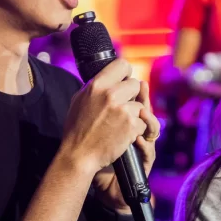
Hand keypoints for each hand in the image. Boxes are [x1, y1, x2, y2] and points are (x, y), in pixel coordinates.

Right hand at [61, 59, 148, 177]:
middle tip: (123, 107)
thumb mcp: (79, 100)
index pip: (122, 65)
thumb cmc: (77, 129)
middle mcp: (110, 94)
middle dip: (132, 96)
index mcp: (97, 85)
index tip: (124, 82)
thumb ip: (95, 86)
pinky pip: (142, 122)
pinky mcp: (131, 125)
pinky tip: (123, 135)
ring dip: (134, 115)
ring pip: (140, 105)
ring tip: (119, 124)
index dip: (126, 74)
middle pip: (135, 84)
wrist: (79, 155)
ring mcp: (123, 110)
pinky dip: (136, 130)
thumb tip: (108, 76)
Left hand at [93, 81, 159, 210]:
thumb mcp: (95, 126)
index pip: (135, 99)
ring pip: (153, 127)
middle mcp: (137, 130)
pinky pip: (148, 150)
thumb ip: (98, 108)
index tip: (130, 77)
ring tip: (142, 114)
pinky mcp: (144, 161)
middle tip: (140, 88)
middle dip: (143, 99)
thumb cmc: (95, 153)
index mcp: (126, 120)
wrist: (99, 181)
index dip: (135, 88)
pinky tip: (138, 140)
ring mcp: (143, 145)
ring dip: (149, 119)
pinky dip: (144, 144)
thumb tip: (92, 83)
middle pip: (146, 109)